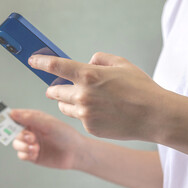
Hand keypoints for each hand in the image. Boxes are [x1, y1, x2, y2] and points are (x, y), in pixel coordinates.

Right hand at [10, 109, 84, 168]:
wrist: (76, 153)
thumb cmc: (65, 135)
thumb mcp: (48, 124)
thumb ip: (30, 118)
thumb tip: (12, 113)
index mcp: (34, 119)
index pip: (17, 116)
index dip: (9, 118)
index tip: (1, 120)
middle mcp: (31, 130)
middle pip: (13, 131)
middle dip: (20, 135)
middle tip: (29, 137)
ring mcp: (31, 143)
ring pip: (16, 144)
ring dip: (23, 145)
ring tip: (34, 147)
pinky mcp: (33, 155)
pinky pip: (21, 155)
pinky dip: (25, 154)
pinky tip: (35, 153)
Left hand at [28, 52, 166, 140]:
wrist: (155, 116)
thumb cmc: (141, 87)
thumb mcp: (121, 64)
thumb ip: (100, 59)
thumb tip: (87, 62)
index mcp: (88, 75)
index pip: (56, 66)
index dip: (41, 62)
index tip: (32, 61)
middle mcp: (82, 95)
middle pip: (53, 92)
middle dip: (54, 88)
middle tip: (60, 87)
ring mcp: (85, 114)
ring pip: (63, 108)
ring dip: (67, 102)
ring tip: (84, 100)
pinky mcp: (90, 128)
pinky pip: (79, 119)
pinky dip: (84, 114)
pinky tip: (101, 112)